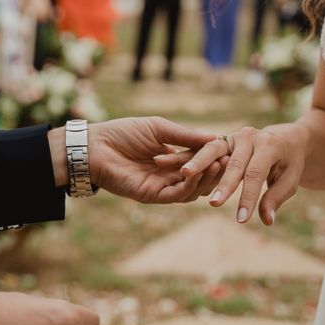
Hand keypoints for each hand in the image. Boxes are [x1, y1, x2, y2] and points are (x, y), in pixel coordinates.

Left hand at [50, 117, 222, 203]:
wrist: (95, 146)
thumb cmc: (123, 132)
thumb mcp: (159, 128)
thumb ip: (186, 136)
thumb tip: (215, 137)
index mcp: (172, 158)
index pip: (201, 161)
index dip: (214, 157)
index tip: (229, 149)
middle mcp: (170, 175)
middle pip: (201, 178)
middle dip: (215, 171)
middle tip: (228, 161)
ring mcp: (162, 187)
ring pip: (192, 190)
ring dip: (206, 179)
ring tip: (217, 165)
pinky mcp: (152, 196)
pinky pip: (177, 195)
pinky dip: (190, 185)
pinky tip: (197, 173)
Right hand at [163, 123, 309, 224]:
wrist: (286, 138)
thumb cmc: (289, 163)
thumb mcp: (290, 180)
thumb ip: (276, 198)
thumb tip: (266, 220)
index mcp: (269, 145)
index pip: (256, 174)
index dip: (249, 197)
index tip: (242, 219)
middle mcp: (250, 136)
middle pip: (233, 162)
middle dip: (223, 184)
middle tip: (214, 204)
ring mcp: (234, 135)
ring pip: (212, 149)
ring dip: (197, 162)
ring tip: (183, 175)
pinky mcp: (221, 139)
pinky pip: (201, 147)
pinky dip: (186, 155)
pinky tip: (166, 163)